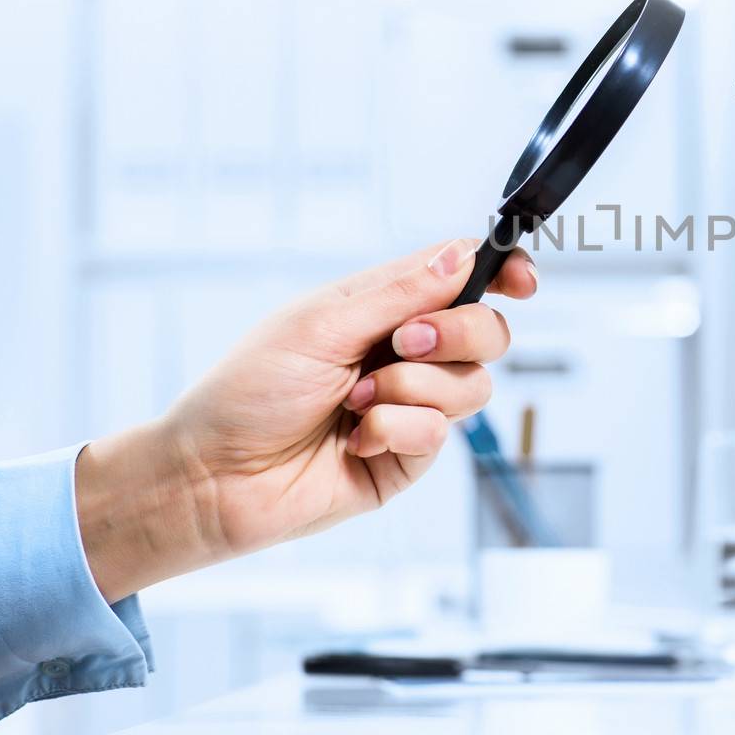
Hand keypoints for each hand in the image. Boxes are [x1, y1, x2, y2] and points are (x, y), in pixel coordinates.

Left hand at [74, 239, 537, 601]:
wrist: (213, 477)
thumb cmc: (247, 392)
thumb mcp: (321, 324)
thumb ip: (399, 292)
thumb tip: (461, 256)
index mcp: (382, 308)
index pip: (461, 278)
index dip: (501, 273)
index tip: (521, 280)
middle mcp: (404, 354)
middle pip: (486, 330)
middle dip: (455, 334)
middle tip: (400, 345)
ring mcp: (410, 406)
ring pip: (472, 386)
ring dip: (412, 388)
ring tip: (356, 403)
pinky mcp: (406, 457)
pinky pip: (440, 434)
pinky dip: (397, 430)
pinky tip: (354, 439)